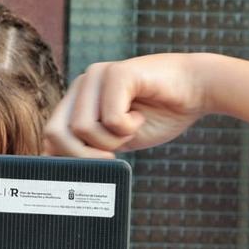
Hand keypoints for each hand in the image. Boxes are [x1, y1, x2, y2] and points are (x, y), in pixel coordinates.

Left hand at [43, 53, 211, 157]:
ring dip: (112, 140)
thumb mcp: (117, 140)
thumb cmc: (160, 115)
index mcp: (78, 100)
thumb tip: (59, 175)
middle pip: (55, 134)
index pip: (50, 136)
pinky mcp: (117, 72)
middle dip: (83, 155)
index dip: (67, 159)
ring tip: (133, 126)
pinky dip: (129, 128)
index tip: (95, 167)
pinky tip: (141, 115)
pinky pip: (110, 119)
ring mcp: (96, 75)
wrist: (197, 89)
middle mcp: (82, 84)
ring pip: (82, 129)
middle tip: (113, 154)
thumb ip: (89, 149)